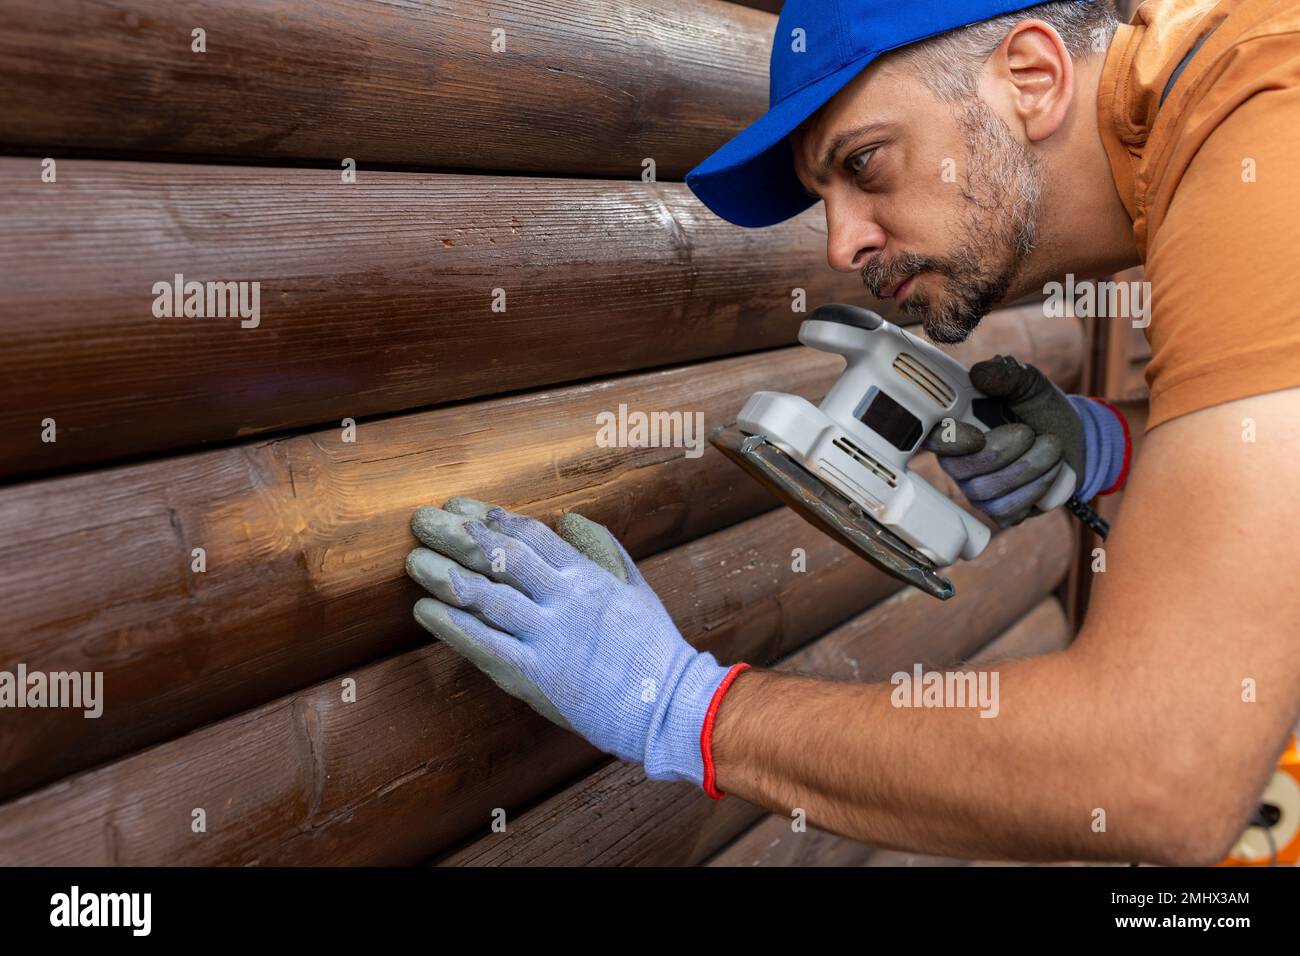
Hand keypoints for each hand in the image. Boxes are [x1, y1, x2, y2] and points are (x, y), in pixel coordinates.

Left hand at [404, 497, 746, 792]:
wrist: (666, 704)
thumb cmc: (652, 646)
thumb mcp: (633, 586)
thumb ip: (601, 548)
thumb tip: (569, 518)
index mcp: (587, 576)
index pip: (530, 535)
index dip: (491, 518)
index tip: (461, 506)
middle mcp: (564, 600)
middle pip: (500, 557)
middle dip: (457, 535)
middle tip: (422, 521)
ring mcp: (547, 637)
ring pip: (486, 596)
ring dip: (445, 575)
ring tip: (414, 561)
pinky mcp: (535, 675)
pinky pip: (484, 644)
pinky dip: (451, 626)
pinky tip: (424, 611)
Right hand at [923, 355, 1129, 527]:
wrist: (1075, 440)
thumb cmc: (1041, 410)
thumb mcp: (1029, 384)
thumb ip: (1005, 374)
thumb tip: (978, 373)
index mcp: (956, 428)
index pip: (932, 440)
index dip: (948, 442)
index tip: (977, 436)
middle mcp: (958, 462)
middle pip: (960, 469)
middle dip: (1002, 452)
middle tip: (1029, 432)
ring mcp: (977, 490)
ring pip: (987, 490)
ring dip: (1028, 466)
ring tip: (1052, 446)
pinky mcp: (1001, 512)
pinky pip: (1007, 509)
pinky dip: (1036, 487)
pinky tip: (1051, 470)